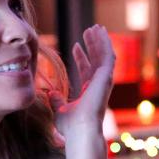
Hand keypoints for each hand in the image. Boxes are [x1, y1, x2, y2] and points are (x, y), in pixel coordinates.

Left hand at [49, 25, 114, 158]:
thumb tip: (50, 92)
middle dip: (92, 45)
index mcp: (88, 92)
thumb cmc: (71, 126)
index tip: (75, 46)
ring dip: (100, 41)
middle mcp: (97, 85)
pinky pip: (108, 55)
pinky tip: (100, 32)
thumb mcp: (59, 110)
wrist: (80, 130)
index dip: (81, 57)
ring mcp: (103, 81)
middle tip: (88, 31)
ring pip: (104, 56)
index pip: (86, 71)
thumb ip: (56, 100)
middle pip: (96, 60)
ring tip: (94, 27)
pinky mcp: (106, 77)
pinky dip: (105, 43)